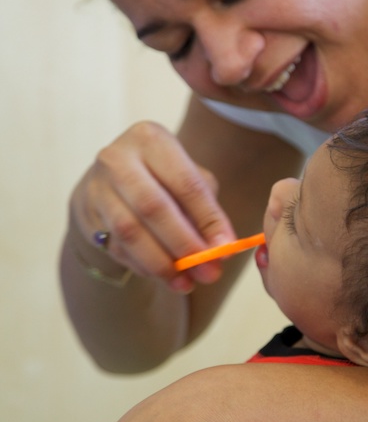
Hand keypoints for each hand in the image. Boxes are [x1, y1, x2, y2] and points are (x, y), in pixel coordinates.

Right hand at [69, 121, 236, 291]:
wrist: (111, 177)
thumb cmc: (162, 177)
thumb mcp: (187, 177)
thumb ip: (206, 211)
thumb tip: (221, 249)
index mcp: (151, 139)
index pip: (186, 183)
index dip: (209, 219)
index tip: (226, 249)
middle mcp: (117, 158)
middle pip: (153, 207)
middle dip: (184, 244)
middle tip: (208, 272)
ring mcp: (97, 186)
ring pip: (129, 232)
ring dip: (162, 263)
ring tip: (186, 283)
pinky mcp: (86, 214)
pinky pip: (117, 247)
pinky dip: (144, 266)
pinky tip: (164, 276)